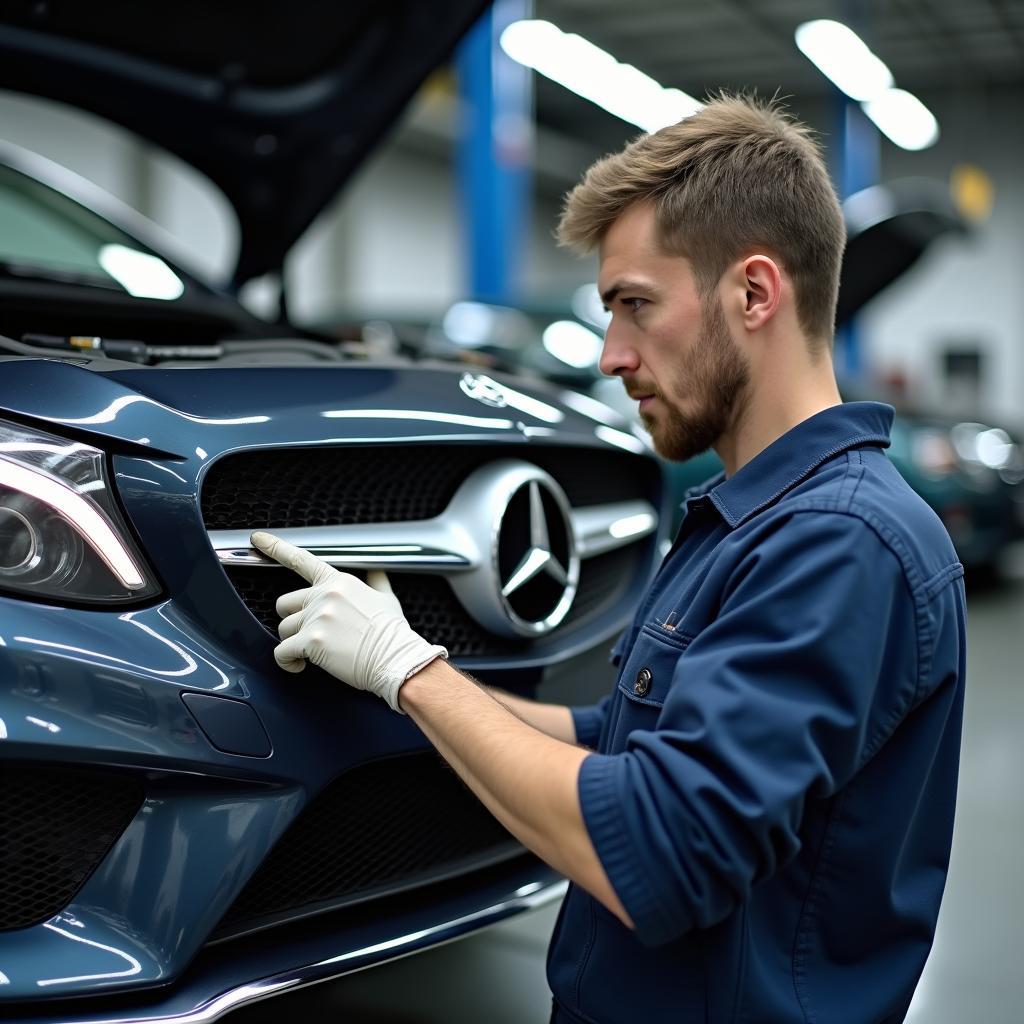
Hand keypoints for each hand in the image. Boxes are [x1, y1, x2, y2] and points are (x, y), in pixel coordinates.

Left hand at [249, 531, 446, 711]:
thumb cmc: (392, 634)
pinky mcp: (312, 640)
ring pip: (283, 630)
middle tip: (309, 634)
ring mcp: (317, 616)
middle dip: (293, 621)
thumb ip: (376, 581)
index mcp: (340, 583)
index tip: (258, 539)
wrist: (397, 659)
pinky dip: (287, 662)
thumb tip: (378, 570)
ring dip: (293, 643)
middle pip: (285, 604)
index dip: (276, 547)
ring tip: (313, 654)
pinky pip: (281, 652)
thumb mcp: (387, 598)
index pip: (302, 560)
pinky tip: (301, 666)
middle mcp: (325, 595)